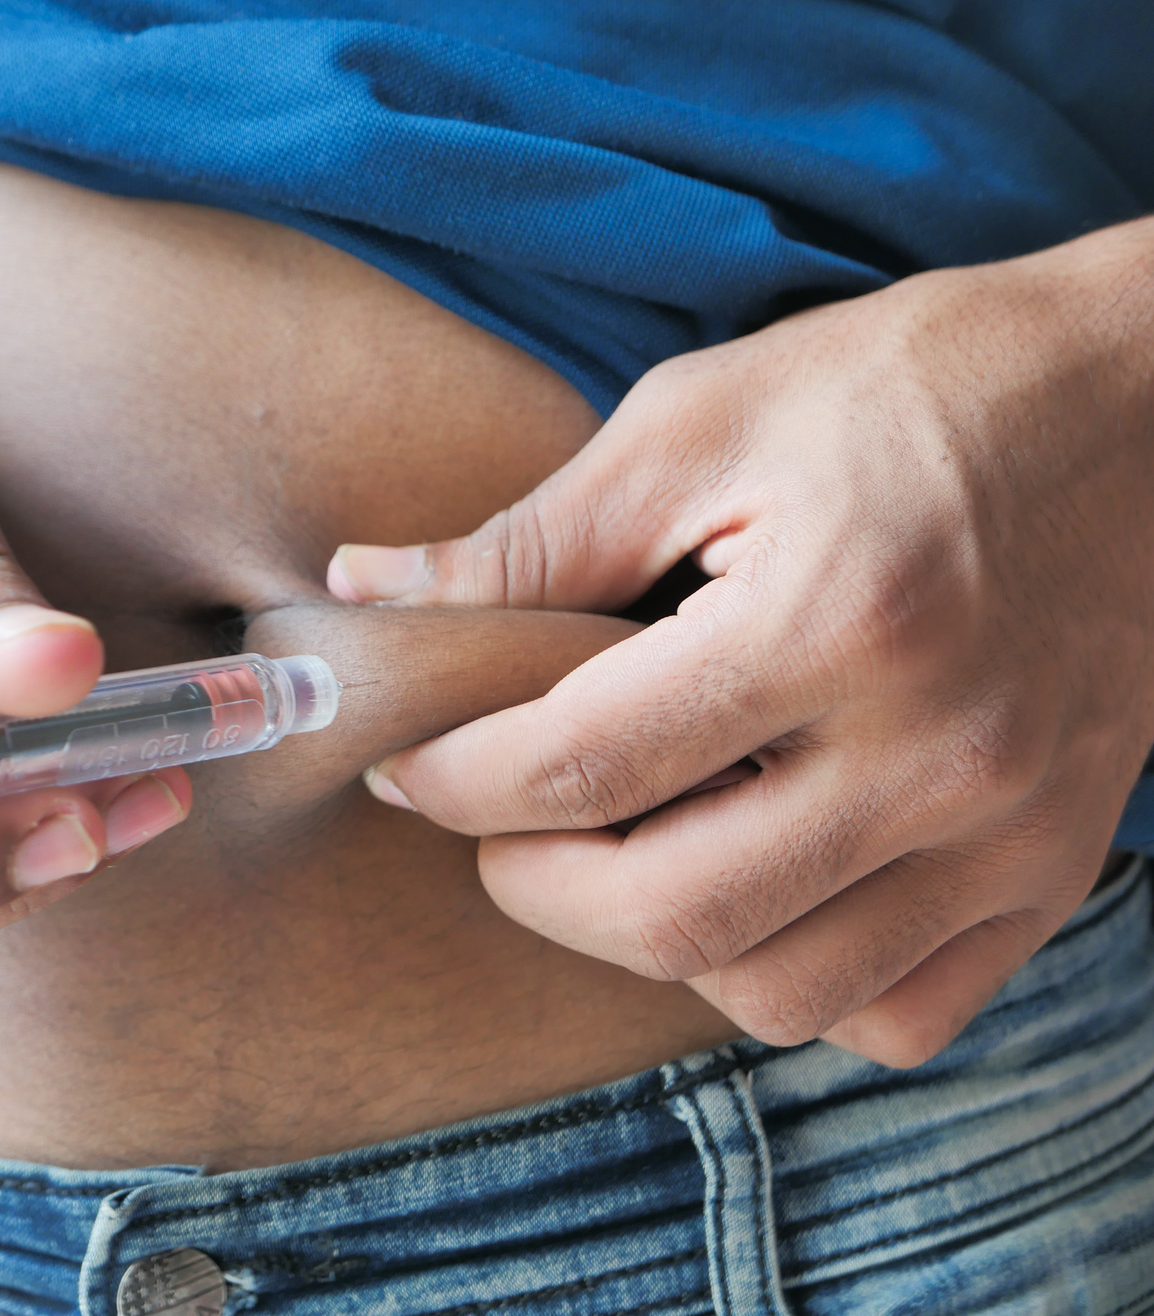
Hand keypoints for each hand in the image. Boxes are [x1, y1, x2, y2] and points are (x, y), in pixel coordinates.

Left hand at [328, 220, 1153, 1065]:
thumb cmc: (914, 385)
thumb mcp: (703, 419)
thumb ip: (530, 536)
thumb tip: (364, 590)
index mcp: (835, 619)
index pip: (584, 767)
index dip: (455, 781)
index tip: (409, 764)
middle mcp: (938, 753)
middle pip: (671, 918)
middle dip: (531, 885)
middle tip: (496, 822)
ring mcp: (1012, 832)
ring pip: (779, 994)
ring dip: (655, 942)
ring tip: (619, 850)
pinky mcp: (1057, 869)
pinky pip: (901, 1015)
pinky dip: (800, 984)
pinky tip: (758, 888)